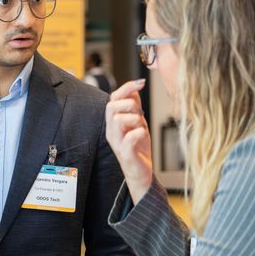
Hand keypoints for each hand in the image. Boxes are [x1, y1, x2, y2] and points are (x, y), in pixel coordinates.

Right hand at [106, 79, 152, 202]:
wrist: (141, 173)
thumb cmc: (138, 148)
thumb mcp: (137, 123)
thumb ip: (134, 107)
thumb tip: (134, 89)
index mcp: (113, 121)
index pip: (113, 98)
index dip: (127, 88)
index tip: (141, 82)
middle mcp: (111, 131)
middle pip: (111, 107)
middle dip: (129, 104)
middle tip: (140, 113)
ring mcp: (117, 142)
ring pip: (118, 120)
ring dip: (134, 118)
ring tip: (141, 126)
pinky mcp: (125, 153)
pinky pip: (129, 137)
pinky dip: (139, 132)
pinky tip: (143, 135)